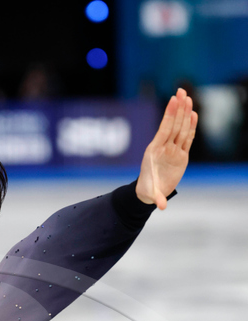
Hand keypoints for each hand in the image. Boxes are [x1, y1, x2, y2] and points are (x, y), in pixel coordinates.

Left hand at [136, 87, 197, 209]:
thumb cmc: (149, 190)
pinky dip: (190, 127)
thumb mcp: (152, 194)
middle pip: (174, 125)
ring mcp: (173, 150)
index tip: (173, 100)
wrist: (149, 191)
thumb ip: (157, 198)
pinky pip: (187, 138)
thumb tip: (161, 206)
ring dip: (184, 114)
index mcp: (156, 151)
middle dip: (178, 109)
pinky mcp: (181, 154)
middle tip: (181, 91)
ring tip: (188, 97)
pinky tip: (193, 114)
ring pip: (180, 129)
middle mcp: (165, 148)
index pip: (165, 129)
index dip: (170, 115)